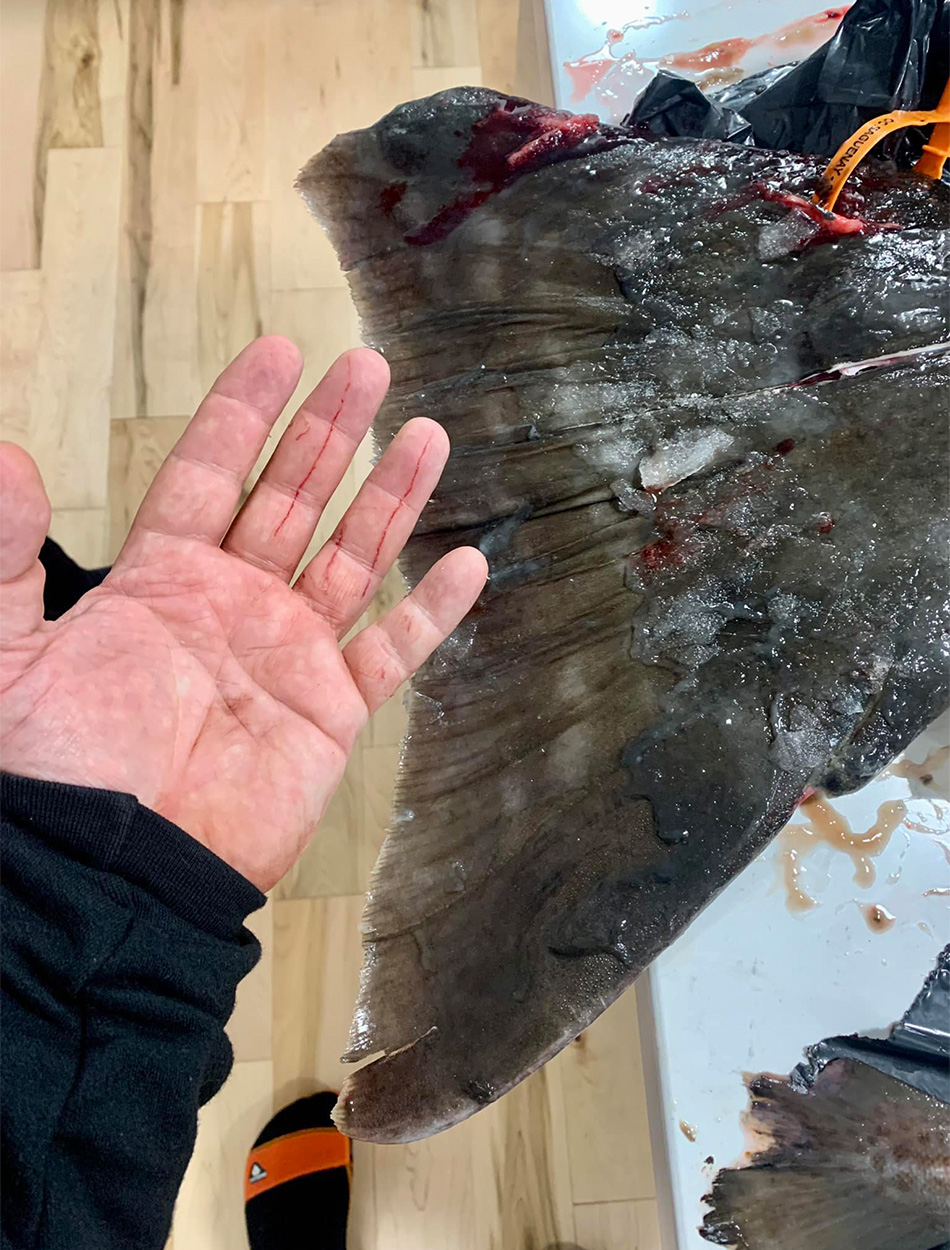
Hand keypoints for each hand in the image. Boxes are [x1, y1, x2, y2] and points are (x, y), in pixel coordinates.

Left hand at [0, 338, 486, 889]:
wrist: (118, 870)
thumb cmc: (59, 772)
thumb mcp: (10, 655)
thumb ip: (6, 554)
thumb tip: (7, 457)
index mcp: (162, 580)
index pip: (211, 475)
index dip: (243, 414)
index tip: (279, 353)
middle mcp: (235, 605)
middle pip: (294, 499)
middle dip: (330, 432)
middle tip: (367, 367)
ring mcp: (290, 656)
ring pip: (355, 559)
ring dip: (391, 499)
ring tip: (426, 433)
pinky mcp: (332, 713)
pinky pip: (394, 653)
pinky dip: (434, 614)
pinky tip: (466, 564)